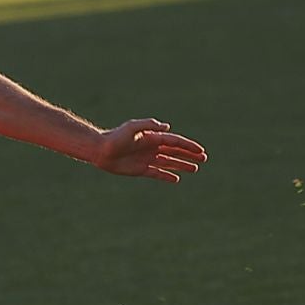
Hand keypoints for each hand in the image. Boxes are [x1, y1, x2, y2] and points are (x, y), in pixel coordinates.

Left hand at [93, 119, 207, 181]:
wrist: (100, 150)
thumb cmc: (115, 137)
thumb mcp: (132, 127)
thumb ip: (149, 125)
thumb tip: (167, 126)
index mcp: (153, 137)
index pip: (175, 141)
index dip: (188, 146)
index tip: (200, 151)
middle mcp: (152, 148)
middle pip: (175, 151)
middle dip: (189, 155)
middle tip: (204, 159)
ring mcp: (147, 159)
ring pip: (169, 162)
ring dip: (182, 165)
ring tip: (195, 169)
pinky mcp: (140, 169)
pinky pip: (157, 173)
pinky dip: (167, 176)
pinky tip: (176, 179)